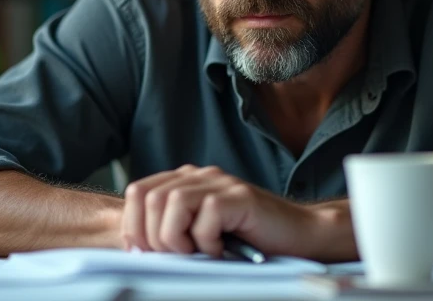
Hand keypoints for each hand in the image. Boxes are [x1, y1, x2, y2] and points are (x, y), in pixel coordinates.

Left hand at [121, 165, 316, 257]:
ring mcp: (220, 183)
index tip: (146, 254)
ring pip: (171, 203)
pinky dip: (207, 241)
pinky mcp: (239, 196)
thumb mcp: (198, 237)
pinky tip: (221, 249)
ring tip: (199, 252)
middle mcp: (200, 176)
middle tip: (178, 256)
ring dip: (178, 239)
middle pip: (149, 198)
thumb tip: (134, 248)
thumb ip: (169, 232)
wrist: (298, 237)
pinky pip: (206, 214)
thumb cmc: (248, 242)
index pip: (137, 192)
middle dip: (154, 237)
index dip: (134, 226)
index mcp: (184, 181)